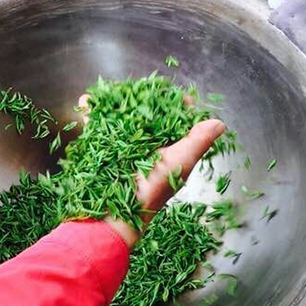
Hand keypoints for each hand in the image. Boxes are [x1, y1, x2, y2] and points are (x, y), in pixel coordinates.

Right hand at [77, 95, 224, 249]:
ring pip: (123, 120)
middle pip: (150, 118)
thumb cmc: (149, 194)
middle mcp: (150, 151)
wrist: (112, 217)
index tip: (174, 96)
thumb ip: (196, 142)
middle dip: (144, 101)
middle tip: (139, 89)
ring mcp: (126, 151)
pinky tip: (85, 102)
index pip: (180, 123)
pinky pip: (99, 129)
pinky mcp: (104, 153)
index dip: (179, 107)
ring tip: (112, 91)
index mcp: (172, 153)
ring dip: (116, 105)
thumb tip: (219, 122)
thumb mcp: (177, 164)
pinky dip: (92, 115)